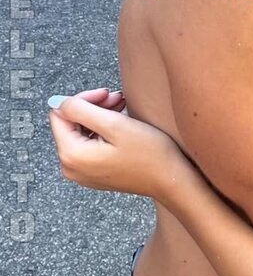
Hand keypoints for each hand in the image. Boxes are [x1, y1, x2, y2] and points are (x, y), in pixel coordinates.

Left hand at [49, 93, 183, 202]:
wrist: (170, 180)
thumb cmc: (149, 155)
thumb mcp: (115, 124)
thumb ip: (81, 110)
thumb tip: (59, 102)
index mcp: (72, 155)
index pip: (61, 113)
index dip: (84, 99)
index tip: (107, 95)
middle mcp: (70, 167)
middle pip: (70, 123)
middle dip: (93, 107)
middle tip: (118, 99)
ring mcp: (82, 173)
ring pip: (81, 132)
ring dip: (100, 116)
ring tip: (122, 108)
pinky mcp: (94, 173)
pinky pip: (89, 145)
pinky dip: (103, 131)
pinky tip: (121, 124)